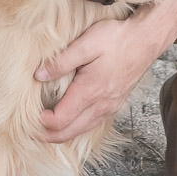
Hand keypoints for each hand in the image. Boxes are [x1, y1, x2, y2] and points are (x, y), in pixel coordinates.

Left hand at [35, 10, 176, 144]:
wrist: (146, 39)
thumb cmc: (118, 39)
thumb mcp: (85, 44)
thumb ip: (60, 62)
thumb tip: (38, 76)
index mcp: (91, 92)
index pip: (61, 120)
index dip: (42, 123)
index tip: (30, 116)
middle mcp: (102, 105)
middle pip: (70, 133)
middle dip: (48, 136)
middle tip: (30, 133)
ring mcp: (110, 106)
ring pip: (82, 130)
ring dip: (62, 134)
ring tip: (45, 129)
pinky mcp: (115, 103)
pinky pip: (92, 123)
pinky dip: (76, 126)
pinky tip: (69, 119)